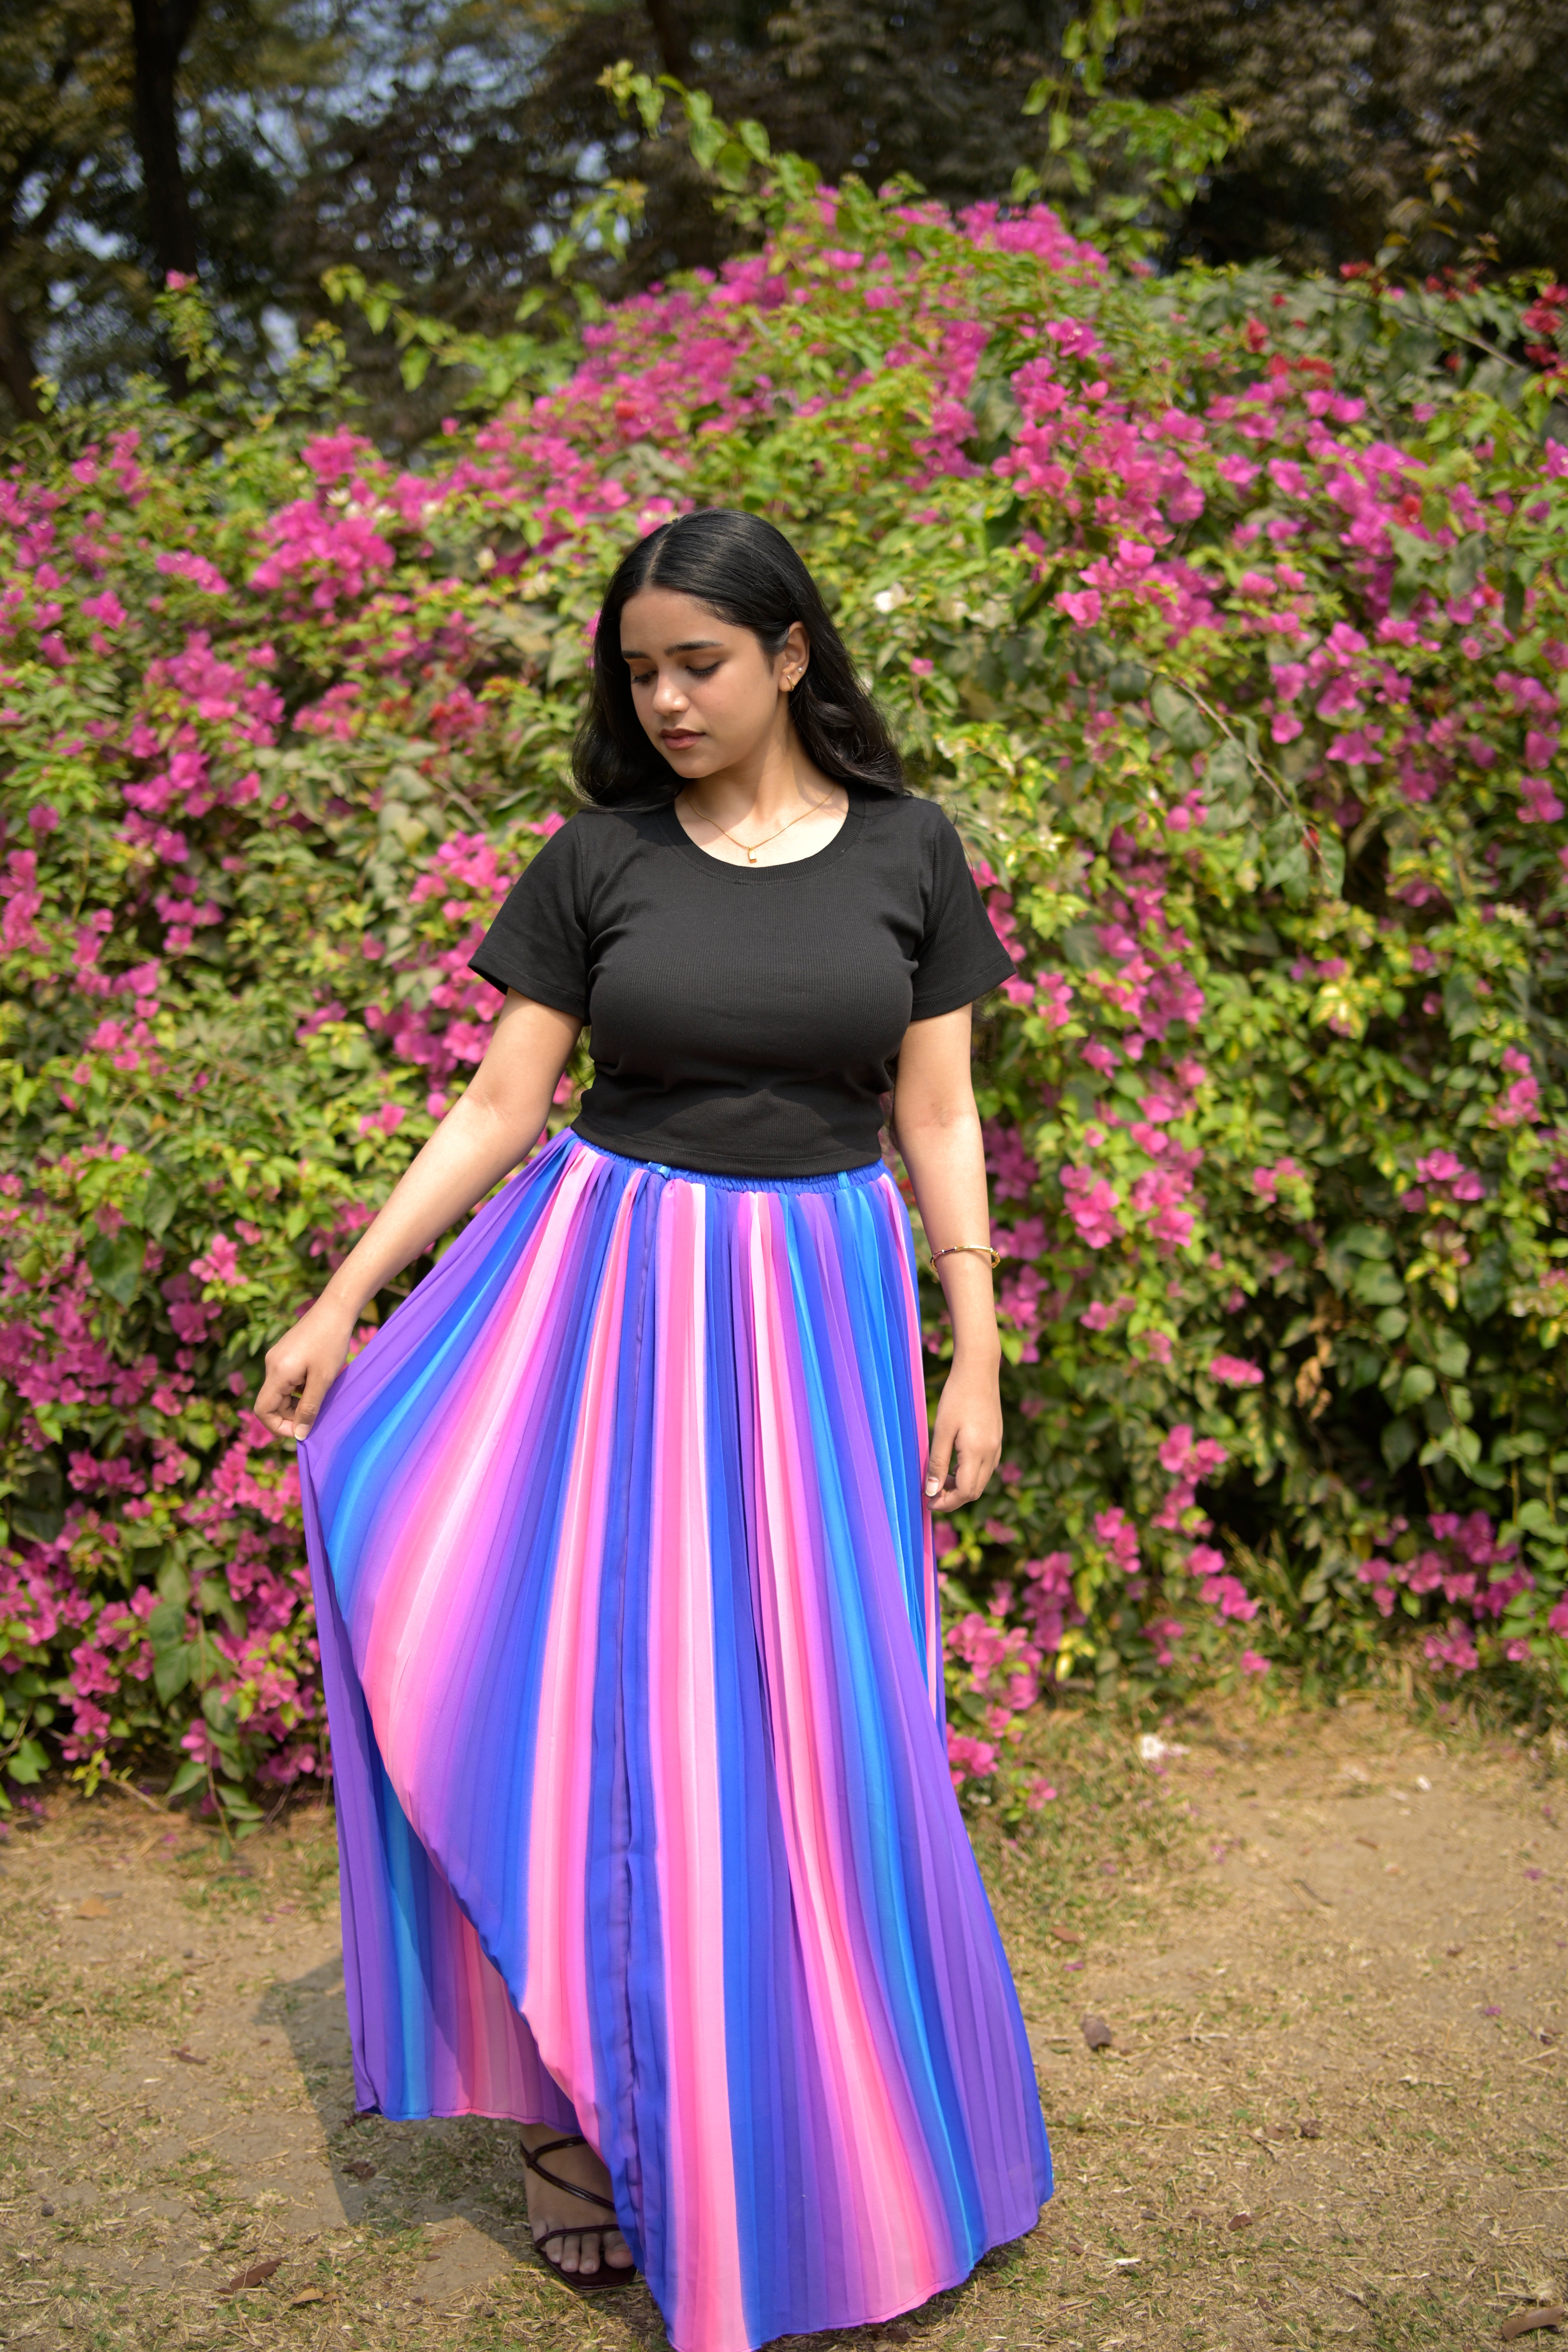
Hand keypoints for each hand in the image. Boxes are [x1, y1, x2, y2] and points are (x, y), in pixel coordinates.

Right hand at [254, 1297, 356, 1441]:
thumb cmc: (331, 1342)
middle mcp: (271, 1365)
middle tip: (316, 1416)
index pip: (262, 1410)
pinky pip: (286, 1380)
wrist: (335, 1308)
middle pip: (271, 1403)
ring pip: (280, 1392)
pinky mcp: (285, 1353)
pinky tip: (318, 1383)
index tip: (300, 1431)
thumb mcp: (323, 1380)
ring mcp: (277, 1358)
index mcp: (277, 1372)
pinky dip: (299, 1389)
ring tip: (320, 1397)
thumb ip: (309, 1408)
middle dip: (290, 1415)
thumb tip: (299, 1435)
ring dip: (296, 1402)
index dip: (278, 1427)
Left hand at [923, 1357, 1002, 1510]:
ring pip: (982, 1480)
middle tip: (931, 1495)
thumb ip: (938, 1462)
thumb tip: (932, 1491)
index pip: (966, 1492)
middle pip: (975, 1490)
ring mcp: (997, 1446)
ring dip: (962, 1486)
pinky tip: (954, 1464)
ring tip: (940, 1479)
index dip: (947, 1503)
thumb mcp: (942, 1430)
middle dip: (954, 1498)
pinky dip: (970, 1473)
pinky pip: (986, 1467)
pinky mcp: (997, 1439)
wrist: (979, 1371)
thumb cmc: (956, 1397)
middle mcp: (992, 1453)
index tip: (928, 1503)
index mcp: (978, 1452)